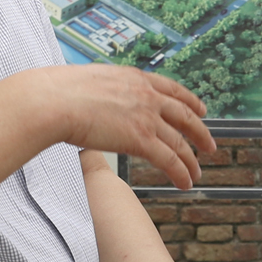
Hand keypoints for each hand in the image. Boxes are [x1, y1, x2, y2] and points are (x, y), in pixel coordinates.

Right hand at [19, 64, 215, 190]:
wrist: (52, 100)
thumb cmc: (57, 93)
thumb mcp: (90, 81)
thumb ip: (104, 91)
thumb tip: (93, 99)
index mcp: (135, 78)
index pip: (171, 89)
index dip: (189, 101)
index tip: (201, 109)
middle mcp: (147, 95)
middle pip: (184, 115)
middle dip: (200, 132)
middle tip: (209, 145)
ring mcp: (146, 117)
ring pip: (179, 142)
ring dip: (191, 160)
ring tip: (197, 173)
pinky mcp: (140, 139)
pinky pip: (169, 159)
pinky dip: (181, 173)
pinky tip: (185, 183)